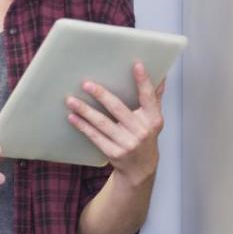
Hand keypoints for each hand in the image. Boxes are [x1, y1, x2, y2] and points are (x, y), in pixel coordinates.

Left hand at [65, 62, 165, 186]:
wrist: (141, 169)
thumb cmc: (144, 137)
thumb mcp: (153, 120)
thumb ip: (154, 98)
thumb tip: (161, 77)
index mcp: (153, 119)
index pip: (148, 97)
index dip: (143, 81)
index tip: (136, 65)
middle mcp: (141, 131)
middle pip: (118, 109)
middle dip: (101, 95)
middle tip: (86, 84)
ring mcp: (127, 143)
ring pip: (103, 123)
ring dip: (85, 110)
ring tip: (71, 100)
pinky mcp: (114, 153)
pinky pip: (95, 136)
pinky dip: (83, 126)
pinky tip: (73, 117)